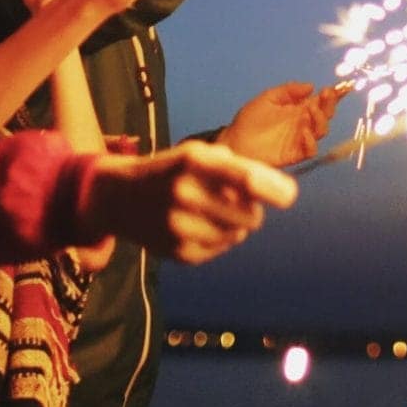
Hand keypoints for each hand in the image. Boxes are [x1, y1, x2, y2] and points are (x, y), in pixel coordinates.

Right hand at [80, 141, 299, 262]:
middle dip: (251, 208)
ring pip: (239, 233)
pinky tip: (197, 226)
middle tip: (232, 200)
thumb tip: (279, 191)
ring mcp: (180, 226)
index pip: (245, 179)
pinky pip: (221, 248)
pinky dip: (218, 239)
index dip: (274, 189)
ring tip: (211, 212)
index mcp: (193, 161)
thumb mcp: (197, 155)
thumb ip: (238, 168)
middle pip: (252, 215)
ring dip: (235, 223)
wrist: (117, 197)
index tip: (289, 196)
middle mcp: (185, 193)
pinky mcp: (177, 252)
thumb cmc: (171, 171)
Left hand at [218, 81, 346, 165]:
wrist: (234, 141)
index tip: (342, 86)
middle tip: (326, 94)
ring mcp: (300, 139)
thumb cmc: (249, 120)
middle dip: (330, 104)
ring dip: (321, 119)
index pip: (320, 101)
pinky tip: (304, 131)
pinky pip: (310, 150)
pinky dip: (311, 141)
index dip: (333, 95)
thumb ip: (289, 91)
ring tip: (310, 110)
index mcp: (298, 109)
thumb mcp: (268, 98)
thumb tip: (311, 86)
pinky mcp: (294, 154)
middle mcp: (303, 124)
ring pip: (322, 131)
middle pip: (326, 115)